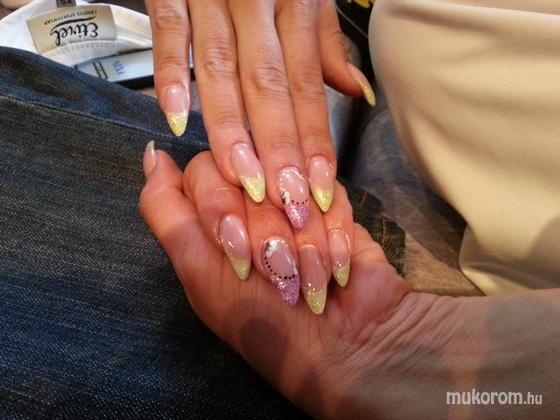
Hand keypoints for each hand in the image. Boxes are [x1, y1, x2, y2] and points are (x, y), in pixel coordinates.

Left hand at [143, 141, 361, 312]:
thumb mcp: (200, 273)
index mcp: (210, 220)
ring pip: (289, 177)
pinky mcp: (331, 204)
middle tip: (277, 270)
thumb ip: (166, 211)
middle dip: (264, 227)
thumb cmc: (264, 321)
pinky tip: (334, 269)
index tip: (236, 252)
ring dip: (301, 238)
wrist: (345, 347)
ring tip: (309, 279)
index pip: (203, 171)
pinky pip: (326, 188)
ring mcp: (291, 201)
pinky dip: (330, 234)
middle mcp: (248, 205)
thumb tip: (152, 154)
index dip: (219, 204)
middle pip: (248, 172)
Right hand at [145, 0, 374, 229]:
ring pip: (223, 68)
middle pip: (270, 85)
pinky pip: (171, 34)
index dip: (315, 140)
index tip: (320, 188)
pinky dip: (171, 75)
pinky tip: (176, 118)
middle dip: (279, 146)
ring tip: (242, 178)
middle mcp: (259, 3)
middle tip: (285, 200)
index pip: (308, 84)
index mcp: (297, 5)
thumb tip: (357, 93)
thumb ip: (327, 45)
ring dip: (231, 127)